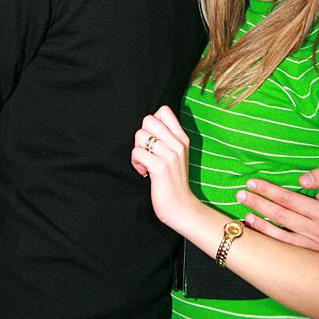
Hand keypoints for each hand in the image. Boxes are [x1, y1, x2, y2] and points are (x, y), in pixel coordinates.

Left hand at [131, 106, 197, 227]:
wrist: (181, 207)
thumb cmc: (174, 181)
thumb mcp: (178, 155)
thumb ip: (168, 138)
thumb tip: (149, 124)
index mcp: (182, 138)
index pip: (164, 111)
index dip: (152, 121)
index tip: (153, 138)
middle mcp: (177, 143)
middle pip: (148, 119)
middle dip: (142, 135)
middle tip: (147, 151)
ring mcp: (170, 155)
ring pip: (140, 135)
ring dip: (137, 150)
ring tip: (145, 162)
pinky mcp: (160, 167)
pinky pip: (137, 153)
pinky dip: (136, 163)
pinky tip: (143, 172)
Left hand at [236, 167, 318, 252]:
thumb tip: (301, 180)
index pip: (289, 199)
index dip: (268, 190)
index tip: (252, 182)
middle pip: (281, 215)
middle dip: (258, 203)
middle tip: (241, 194)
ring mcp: (315, 249)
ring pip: (279, 235)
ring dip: (259, 223)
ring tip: (244, 212)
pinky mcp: (311, 260)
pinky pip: (283, 249)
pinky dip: (267, 238)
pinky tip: (255, 229)